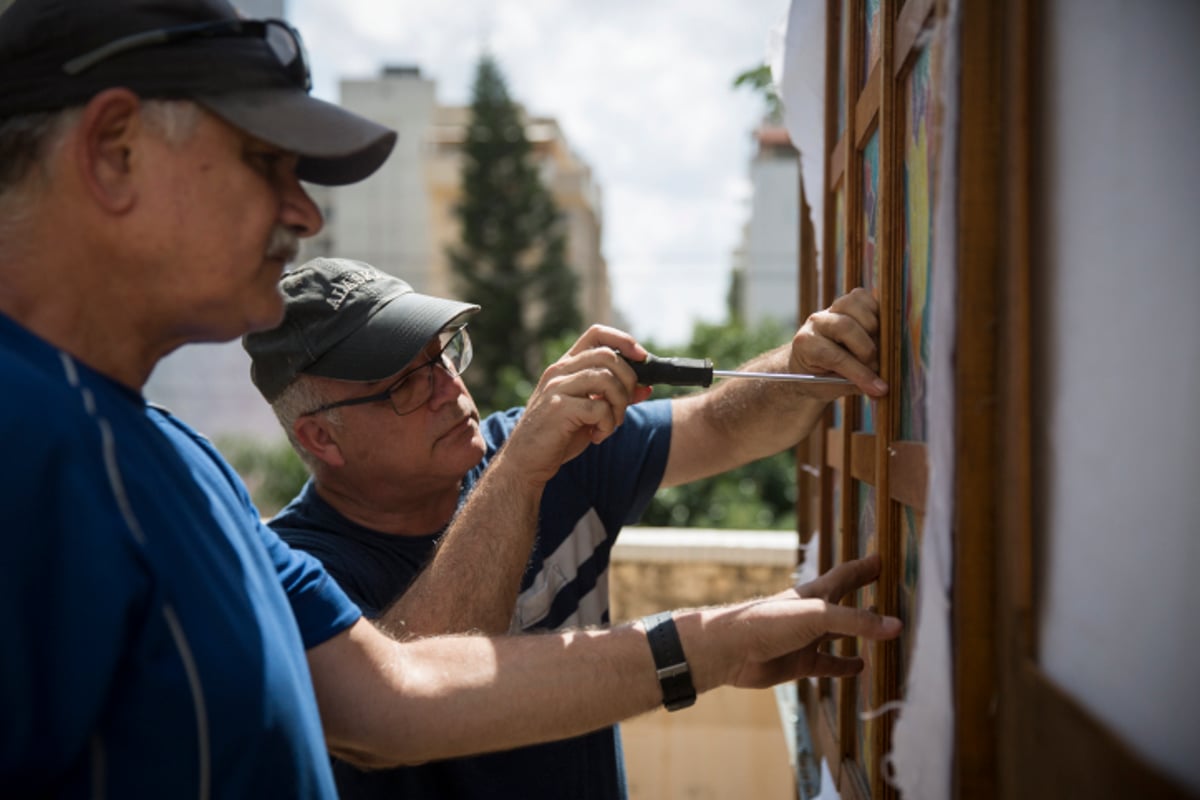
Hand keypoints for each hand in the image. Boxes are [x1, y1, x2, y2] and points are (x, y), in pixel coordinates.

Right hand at [501, 325, 654, 484]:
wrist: (526, 461)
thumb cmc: (559, 435)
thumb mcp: (590, 412)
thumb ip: (614, 397)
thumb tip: (646, 387)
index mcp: (566, 366)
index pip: (597, 334)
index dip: (624, 340)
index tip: (641, 357)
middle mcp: (559, 371)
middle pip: (608, 355)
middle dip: (628, 380)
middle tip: (624, 405)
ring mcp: (557, 388)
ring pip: (606, 379)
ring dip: (619, 404)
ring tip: (611, 424)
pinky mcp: (558, 408)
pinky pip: (599, 408)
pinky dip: (607, 425)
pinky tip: (597, 436)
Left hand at [683, 555, 899, 690]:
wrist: (730, 651)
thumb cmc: (769, 622)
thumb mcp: (817, 616)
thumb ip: (857, 621)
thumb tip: (897, 626)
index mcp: (815, 594)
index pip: (847, 575)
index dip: (865, 567)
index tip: (883, 558)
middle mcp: (813, 614)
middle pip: (847, 604)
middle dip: (867, 598)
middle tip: (891, 593)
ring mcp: (806, 639)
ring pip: (840, 636)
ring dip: (860, 635)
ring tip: (885, 634)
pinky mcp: (799, 663)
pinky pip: (829, 665)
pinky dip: (846, 666)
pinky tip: (861, 667)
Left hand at [790, 288, 886, 397]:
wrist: (811, 363)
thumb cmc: (821, 378)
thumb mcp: (832, 388)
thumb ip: (855, 384)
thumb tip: (882, 387)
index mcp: (806, 344)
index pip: (835, 356)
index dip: (860, 373)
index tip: (880, 389)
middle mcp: (816, 322)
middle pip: (847, 327)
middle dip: (867, 351)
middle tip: (876, 367)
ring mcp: (831, 308)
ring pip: (856, 307)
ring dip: (872, 329)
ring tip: (874, 348)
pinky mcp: (846, 301)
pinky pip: (865, 298)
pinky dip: (876, 313)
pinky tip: (876, 332)